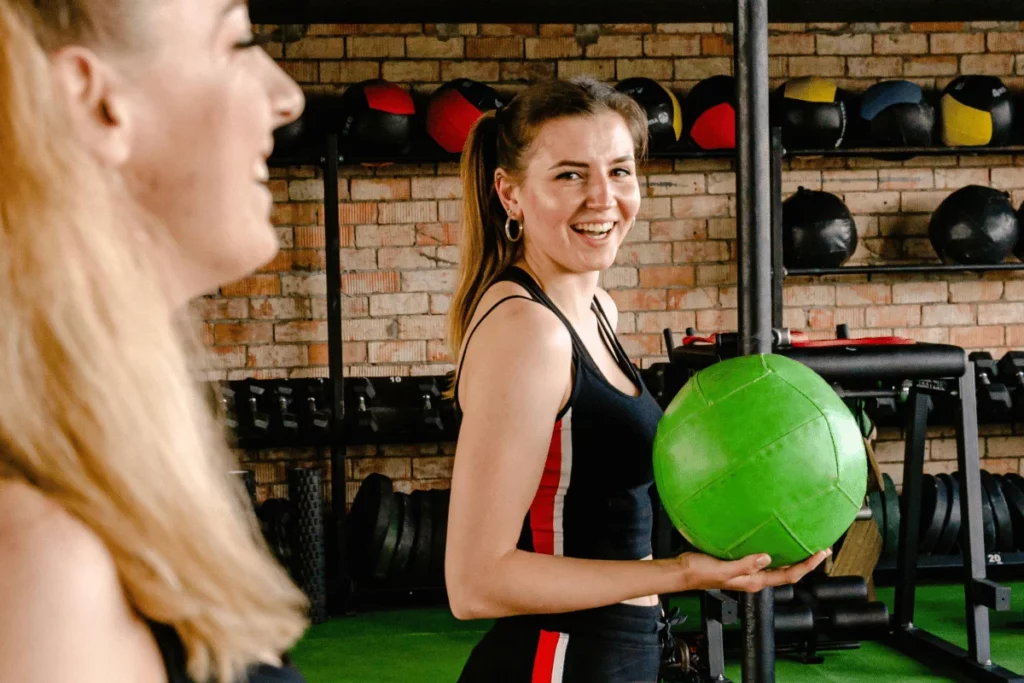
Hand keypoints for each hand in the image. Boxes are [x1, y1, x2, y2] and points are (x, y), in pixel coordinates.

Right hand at [675, 549, 830, 592]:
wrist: (682, 571)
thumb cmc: (698, 572)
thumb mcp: (723, 569)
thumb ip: (745, 565)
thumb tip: (766, 558)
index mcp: (753, 582)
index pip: (788, 576)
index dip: (807, 566)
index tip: (820, 554)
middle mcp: (754, 578)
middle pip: (788, 572)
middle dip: (806, 561)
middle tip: (821, 548)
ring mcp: (748, 571)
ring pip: (778, 565)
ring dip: (793, 555)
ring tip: (803, 542)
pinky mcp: (741, 562)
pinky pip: (764, 556)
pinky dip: (775, 548)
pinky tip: (774, 538)